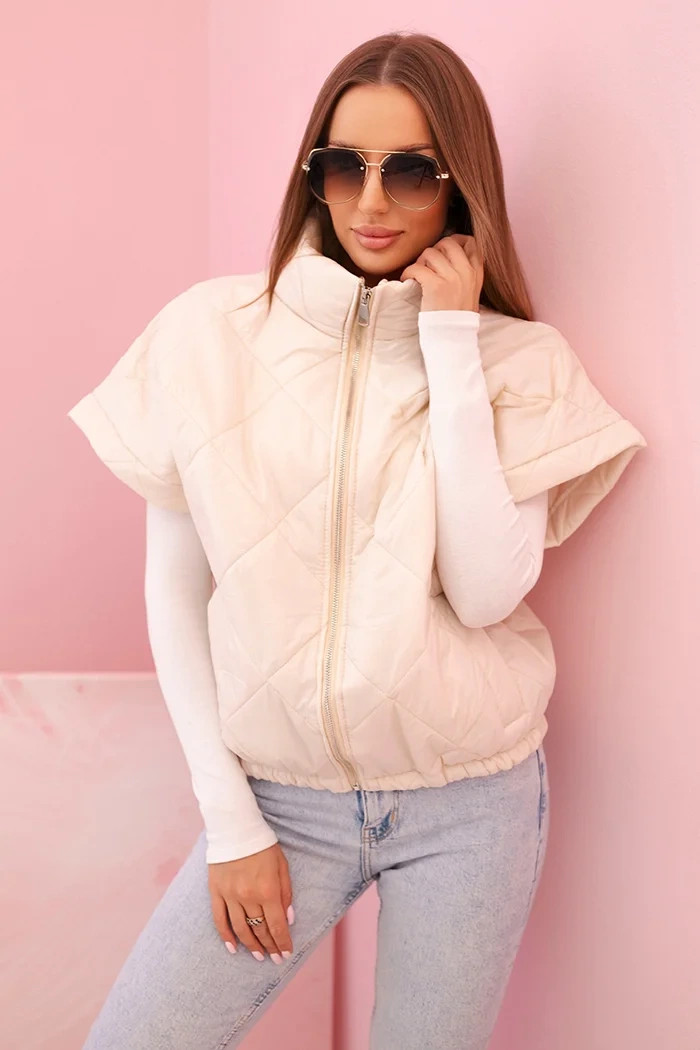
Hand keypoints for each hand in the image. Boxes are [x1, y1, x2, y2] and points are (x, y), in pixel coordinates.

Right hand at [208, 842, 293, 961]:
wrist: (235, 828)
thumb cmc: (263, 846)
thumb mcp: (282, 866)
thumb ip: (286, 894)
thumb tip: (289, 919)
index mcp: (268, 890)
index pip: (277, 925)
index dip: (282, 942)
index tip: (285, 954)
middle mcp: (248, 897)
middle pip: (260, 929)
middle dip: (269, 946)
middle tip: (274, 959)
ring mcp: (230, 896)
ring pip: (241, 929)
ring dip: (251, 945)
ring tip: (258, 956)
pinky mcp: (216, 892)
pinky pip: (220, 920)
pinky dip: (226, 937)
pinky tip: (233, 948)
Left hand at [399, 233, 483, 312]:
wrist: (453, 337)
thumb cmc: (458, 317)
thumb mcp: (471, 292)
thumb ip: (465, 273)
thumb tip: (447, 256)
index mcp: (477, 272)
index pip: (471, 242)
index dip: (454, 241)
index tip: (443, 251)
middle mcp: (466, 271)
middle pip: (447, 243)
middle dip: (434, 250)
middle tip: (427, 265)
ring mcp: (452, 278)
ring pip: (430, 252)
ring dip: (420, 262)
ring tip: (418, 275)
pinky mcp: (435, 286)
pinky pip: (416, 267)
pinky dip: (408, 272)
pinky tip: (407, 280)